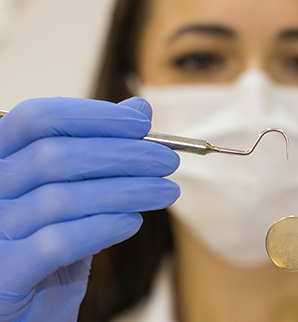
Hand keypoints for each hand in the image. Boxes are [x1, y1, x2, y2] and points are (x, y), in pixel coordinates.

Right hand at [0, 97, 179, 321]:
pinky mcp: (3, 272)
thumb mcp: (77, 194)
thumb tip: (138, 110)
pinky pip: (56, 242)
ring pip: (61, 198)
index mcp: (0, 161)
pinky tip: (133, 223)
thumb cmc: (52, 248)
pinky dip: (102, 228)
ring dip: (127, 190)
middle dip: (122, 155)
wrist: (28, 311)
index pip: (36, 118)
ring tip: (165, 192)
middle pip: (54, 156)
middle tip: (167, 162)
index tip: (142, 125)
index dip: (93, 116)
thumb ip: (101, 152)